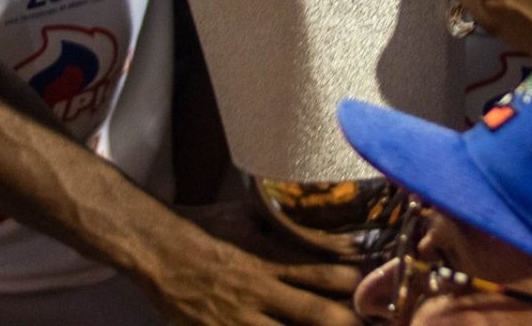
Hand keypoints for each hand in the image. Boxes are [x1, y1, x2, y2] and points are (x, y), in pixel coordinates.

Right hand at [150, 231, 359, 325]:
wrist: (156, 249)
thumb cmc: (205, 228)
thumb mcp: (249, 217)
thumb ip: (284, 224)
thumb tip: (318, 218)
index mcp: (270, 260)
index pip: (325, 273)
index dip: (354, 282)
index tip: (375, 286)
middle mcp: (260, 294)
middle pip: (317, 315)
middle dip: (348, 321)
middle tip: (372, 321)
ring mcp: (238, 321)